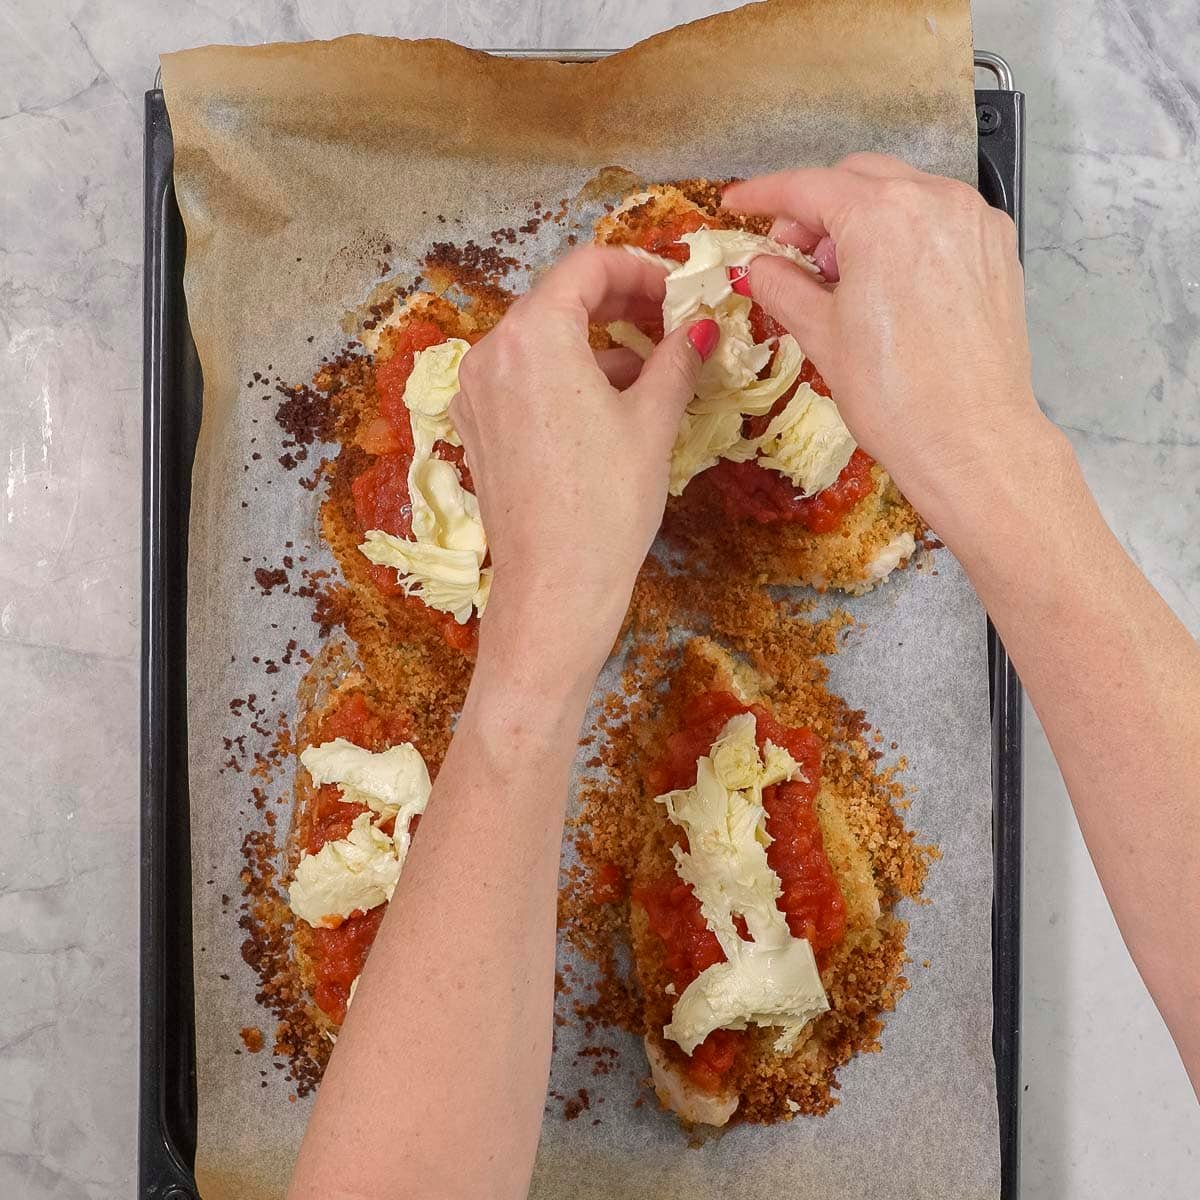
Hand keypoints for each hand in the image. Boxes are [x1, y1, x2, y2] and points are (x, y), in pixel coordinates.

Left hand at [451, 246, 714, 679]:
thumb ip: (675, 359)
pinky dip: (564, 377)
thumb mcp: (651, 422)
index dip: (640, 271)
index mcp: (533, 335)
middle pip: (558, 301)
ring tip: (649, 373)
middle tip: (668, 324)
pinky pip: (523, 380)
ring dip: (594, 345)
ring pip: (541, 342)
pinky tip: (606, 407)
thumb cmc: (608, 501)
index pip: (587, 267)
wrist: (555, 585)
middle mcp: (492, 353)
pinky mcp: (476, 428)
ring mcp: (475, 392)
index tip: (676, 293)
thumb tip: (699, 326)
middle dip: (618, 305)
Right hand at [724, 154, 1059, 535]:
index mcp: (881, 215)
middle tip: (789, 252)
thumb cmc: (893, 394)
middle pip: (857, 178)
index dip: (764, 193)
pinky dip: (904, 231)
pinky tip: (887, 279)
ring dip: (861, 216)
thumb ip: (783, 285)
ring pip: (902, 192)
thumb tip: (757, 266)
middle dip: (816, 206)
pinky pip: (938, 217)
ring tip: (839, 274)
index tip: (738, 201)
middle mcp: (934, 200)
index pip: (807, 187)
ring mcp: (973, 220)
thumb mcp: (821, 335)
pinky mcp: (996, 248)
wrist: (970, 441)